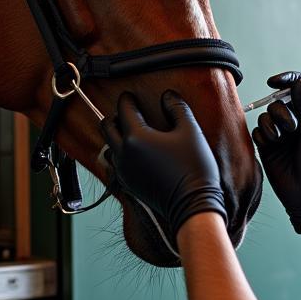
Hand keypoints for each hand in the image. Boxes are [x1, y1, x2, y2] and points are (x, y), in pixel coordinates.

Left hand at [101, 90, 226, 237]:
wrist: (192, 205)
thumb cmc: (193, 167)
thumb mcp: (190, 131)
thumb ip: (177, 108)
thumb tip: (168, 96)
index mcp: (136, 137)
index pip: (124, 109)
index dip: (127, 98)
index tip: (130, 94)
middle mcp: (123, 153)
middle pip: (107, 126)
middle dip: (116, 115)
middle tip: (129, 111)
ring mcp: (123, 170)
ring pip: (109, 145)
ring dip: (117, 135)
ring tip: (132, 131)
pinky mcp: (127, 183)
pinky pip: (115, 162)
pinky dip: (121, 153)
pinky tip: (136, 152)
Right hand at [252, 71, 300, 234]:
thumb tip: (298, 84)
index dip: (289, 80)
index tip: (276, 82)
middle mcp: (298, 118)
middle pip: (281, 98)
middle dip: (282, 110)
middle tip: (291, 128)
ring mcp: (282, 130)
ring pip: (268, 112)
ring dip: (273, 125)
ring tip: (282, 140)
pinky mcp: (267, 143)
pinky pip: (258, 128)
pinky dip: (264, 135)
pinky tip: (272, 146)